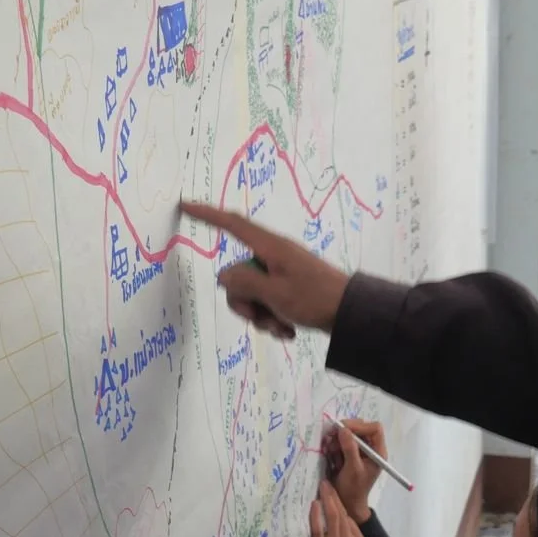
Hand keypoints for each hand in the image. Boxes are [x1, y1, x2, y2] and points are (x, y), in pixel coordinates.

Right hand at [179, 201, 350, 338]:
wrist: (351, 314)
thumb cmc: (314, 299)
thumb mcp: (274, 293)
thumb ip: (243, 283)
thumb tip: (223, 276)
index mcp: (270, 247)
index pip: (233, 224)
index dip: (207, 215)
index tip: (185, 205)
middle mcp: (273, 256)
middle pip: (238, 275)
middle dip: (245, 302)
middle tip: (263, 317)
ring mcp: (281, 273)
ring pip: (252, 294)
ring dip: (262, 316)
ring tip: (282, 327)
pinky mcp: (289, 289)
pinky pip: (267, 303)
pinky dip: (274, 319)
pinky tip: (289, 331)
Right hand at [325, 419, 385, 522]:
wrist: (347, 503)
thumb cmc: (353, 489)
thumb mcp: (352, 469)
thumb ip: (350, 449)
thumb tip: (344, 429)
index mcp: (378, 452)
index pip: (374, 429)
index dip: (360, 426)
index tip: (343, 429)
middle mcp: (371, 449)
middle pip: (361, 428)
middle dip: (345, 431)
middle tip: (331, 435)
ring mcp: (360, 450)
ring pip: (349, 434)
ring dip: (337, 439)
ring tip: (330, 449)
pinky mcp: (350, 453)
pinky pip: (342, 442)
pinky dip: (334, 445)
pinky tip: (330, 454)